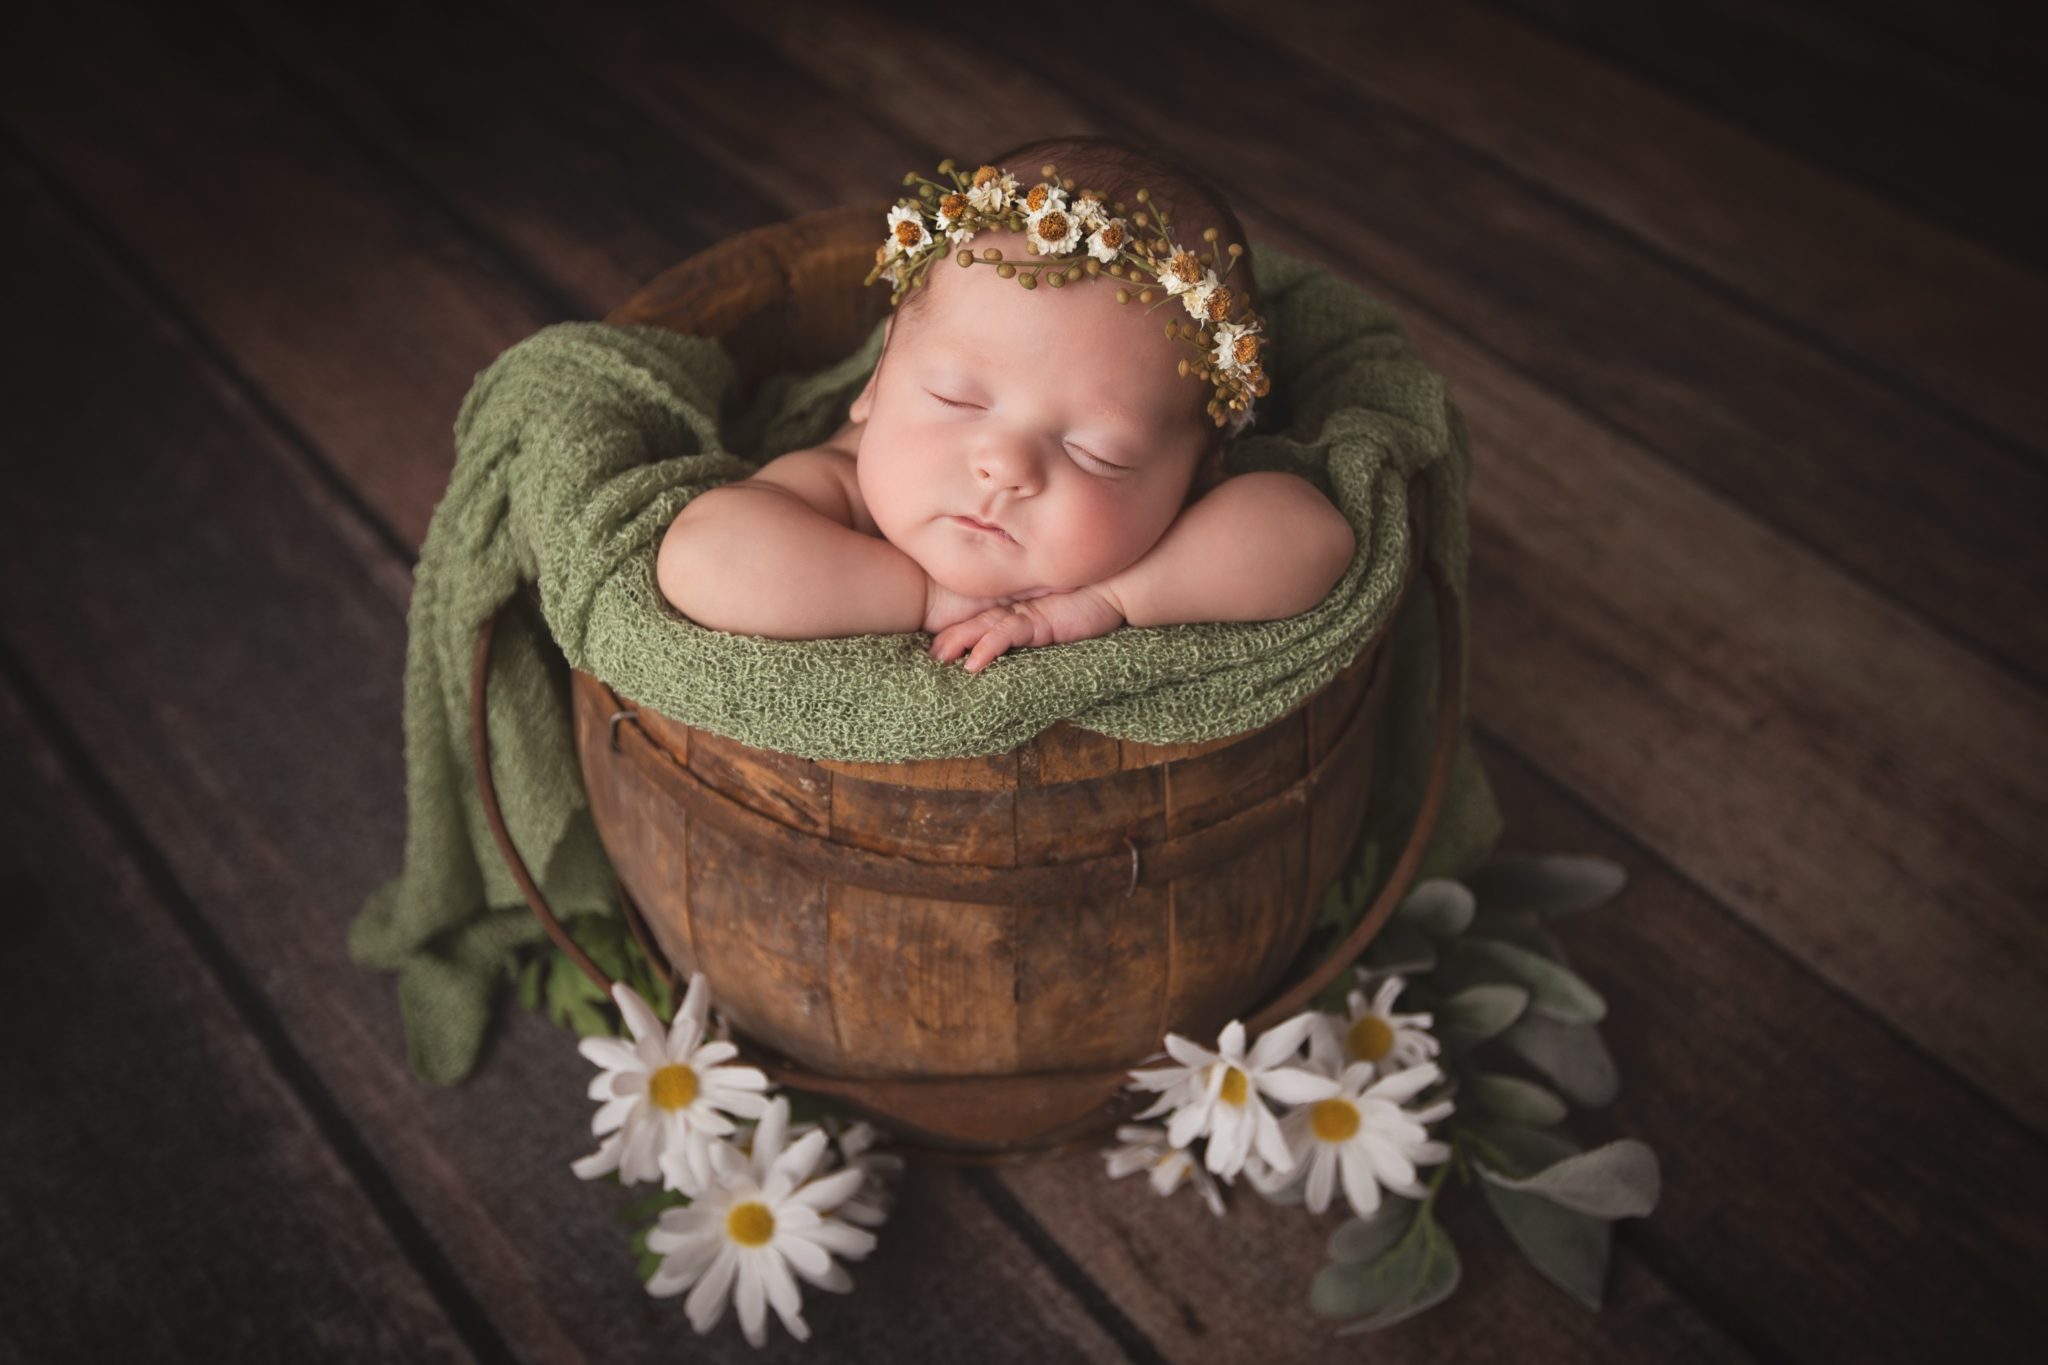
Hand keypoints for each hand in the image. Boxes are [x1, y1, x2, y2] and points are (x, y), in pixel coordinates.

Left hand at [928, 584, 1125, 672]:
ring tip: (940, 657)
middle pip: (978, 621)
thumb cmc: (1095, 599)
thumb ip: (1044, 622)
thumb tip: (1034, 633)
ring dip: (961, 642)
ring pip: (986, 627)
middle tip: (930, 654)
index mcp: (1022, 608)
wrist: (1119, 585)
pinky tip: (973, 663)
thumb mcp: (1063, 614)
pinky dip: (988, 648)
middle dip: (952, 637)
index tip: (939, 645)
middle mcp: (1020, 609)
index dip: (962, 629)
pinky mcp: (1039, 621)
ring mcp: (1028, 613)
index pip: (986, 618)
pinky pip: (1008, 635)